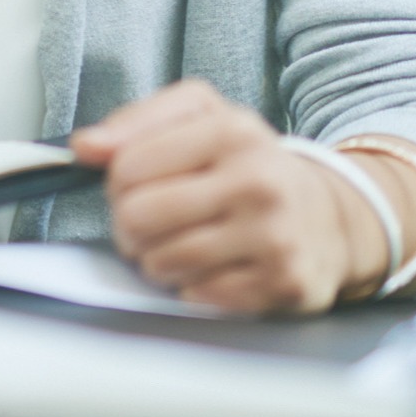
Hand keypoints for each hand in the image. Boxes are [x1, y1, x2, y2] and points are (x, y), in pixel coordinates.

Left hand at [72, 79, 375, 315]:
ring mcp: (274, 236)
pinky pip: (195, 296)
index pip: (127, 167)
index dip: (120, 182)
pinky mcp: (281, 284)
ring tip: (185, 242)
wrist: (330, 218)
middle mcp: (258, 181)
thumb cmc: (251, 168)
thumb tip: (85, 146)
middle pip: (137, 218)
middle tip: (154, 221)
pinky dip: (193, 287)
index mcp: (233, 131)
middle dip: (132, 226)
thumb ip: (138, 123)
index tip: (140, 183)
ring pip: (161, 262)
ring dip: (160, 259)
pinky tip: (216, 267)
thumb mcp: (203, 119)